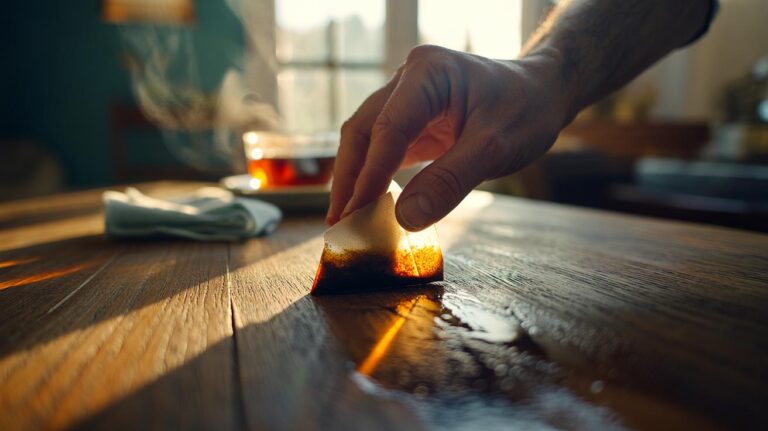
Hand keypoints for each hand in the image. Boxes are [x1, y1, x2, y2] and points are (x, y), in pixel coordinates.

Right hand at [326, 45, 572, 230]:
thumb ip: (450, 181)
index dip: (370, 173)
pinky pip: (383, 147)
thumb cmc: (526, 110)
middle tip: (339, 222)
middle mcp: (409, 80)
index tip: (356, 212)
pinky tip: (367, 203)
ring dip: (354, 177)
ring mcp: (407, 97)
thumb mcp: (495, 148)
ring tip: (344, 218)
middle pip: (364, 129)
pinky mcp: (411, 118)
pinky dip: (373, 175)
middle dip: (350, 177)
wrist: (543, 93)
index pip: (388, 126)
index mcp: (428, 73)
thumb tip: (405, 219)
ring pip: (365, 138)